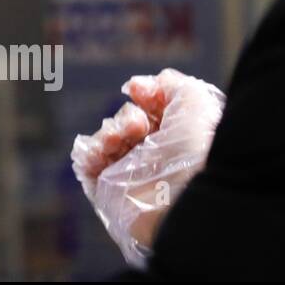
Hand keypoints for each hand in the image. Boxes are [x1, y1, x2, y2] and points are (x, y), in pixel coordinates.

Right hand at [71, 68, 225, 267]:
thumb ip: (170, 83)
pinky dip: (90, 151)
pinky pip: (87, 162)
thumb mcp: (196, 102)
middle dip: (127, 117)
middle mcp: (157, 158)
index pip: (154, 111)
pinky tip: (104, 150)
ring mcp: (132, 176)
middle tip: (138, 126)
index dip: (145, 96)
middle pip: (126, 122)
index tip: (140, 92)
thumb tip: (139, 86)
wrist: (186, 201)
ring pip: (106, 139)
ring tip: (120, 139)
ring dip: (109, 131)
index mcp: (181, 140)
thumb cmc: (196, 151)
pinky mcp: (109, 193)